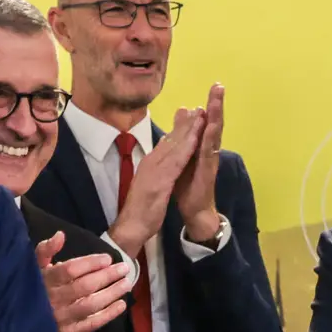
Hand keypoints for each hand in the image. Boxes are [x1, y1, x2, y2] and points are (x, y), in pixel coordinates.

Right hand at [38, 231, 135, 331]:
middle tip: (124, 268)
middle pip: (84, 287)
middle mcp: (52, 300)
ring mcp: (61, 319)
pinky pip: (92, 324)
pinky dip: (109, 314)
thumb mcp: (37, 268)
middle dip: (107, 276)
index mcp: (44, 281)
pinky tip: (121, 304)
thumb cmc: (38, 289)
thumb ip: (46, 250)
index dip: (91, 263)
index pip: (70, 270)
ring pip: (90, 304)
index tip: (108, 259)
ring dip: (111, 293)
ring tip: (126, 283)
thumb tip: (60, 235)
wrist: (28, 323)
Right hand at [108, 112, 204, 254]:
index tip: (189, 115)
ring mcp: (156, 170)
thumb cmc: (140, 207)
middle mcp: (152, 162)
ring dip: (188, 130)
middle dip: (185, 123)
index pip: (166, 142)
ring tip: (199, 114)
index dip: (178, 128)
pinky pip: (176, 162)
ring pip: (175, 146)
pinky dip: (186, 149)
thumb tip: (158, 159)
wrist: (131, 225)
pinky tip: (195, 139)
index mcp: (150, 163)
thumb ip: (154, 169)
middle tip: (197, 106)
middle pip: (171, 139)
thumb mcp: (148, 183)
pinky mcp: (161, 181)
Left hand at [172, 84, 225, 242]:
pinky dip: (209, 138)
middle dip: (216, 104)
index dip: (210, 104)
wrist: (194, 209)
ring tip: (217, 99)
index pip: (206, 121)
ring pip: (213, 134)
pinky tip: (211, 127)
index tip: (214, 86)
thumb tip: (184, 115)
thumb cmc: (188, 184)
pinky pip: (208, 152)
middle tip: (219, 86)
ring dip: (215, 116)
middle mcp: (208, 150)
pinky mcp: (207, 171)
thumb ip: (185, 137)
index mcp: (200, 146)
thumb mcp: (184, 157)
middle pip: (213, 123)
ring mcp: (209, 160)